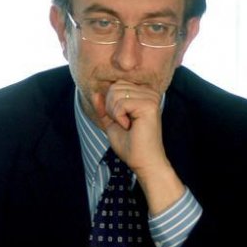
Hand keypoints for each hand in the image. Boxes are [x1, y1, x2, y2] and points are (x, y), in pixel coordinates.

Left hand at [91, 81, 183, 215]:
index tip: (121, 120)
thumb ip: (103, 107)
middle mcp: (149, 93)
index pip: (116, 85)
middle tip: (124, 124)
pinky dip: (118, 117)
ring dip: (114, 113)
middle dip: (110, 107)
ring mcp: (151, 97)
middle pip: (114, 87)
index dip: (109, 104)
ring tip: (127, 125)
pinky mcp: (149, 105)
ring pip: (115, 93)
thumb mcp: (110, 122)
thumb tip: (95, 93)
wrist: (142, 161)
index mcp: (142, 94)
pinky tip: (129, 126)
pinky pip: (120, 103)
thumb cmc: (129, 144)